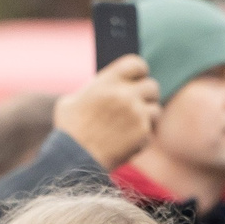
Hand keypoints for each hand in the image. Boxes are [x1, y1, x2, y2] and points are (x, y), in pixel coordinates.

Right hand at [54, 54, 162, 169]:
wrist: (74, 159)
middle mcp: (125, 94)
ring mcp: (136, 113)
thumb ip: (93, 90)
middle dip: (146, 96)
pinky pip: (151, 130)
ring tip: (132, 126)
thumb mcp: (71, 101)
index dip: (139, 72)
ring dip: (147, 117)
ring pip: (155, 109)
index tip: (137, 79)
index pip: (136, 64)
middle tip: (138, 105)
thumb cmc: (69, 131)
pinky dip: (142, 136)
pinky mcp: (142, 132)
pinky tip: (128, 141)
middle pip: (152, 86)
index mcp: (108, 81)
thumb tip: (104, 88)